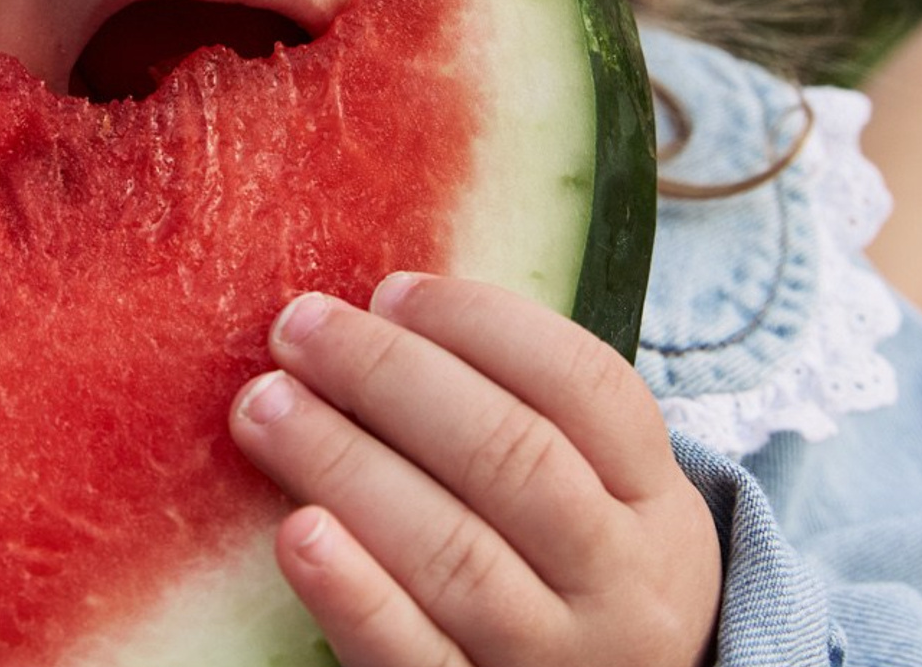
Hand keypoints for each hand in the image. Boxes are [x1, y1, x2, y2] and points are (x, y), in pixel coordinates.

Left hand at [230, 274, 719, 666]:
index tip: (389, 291)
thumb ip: (521, 411)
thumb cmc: (573, 570)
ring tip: (267, 407)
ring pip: (455, 554)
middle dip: (391, 376)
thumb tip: (376, 313)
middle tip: (301, 328)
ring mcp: (557, 659)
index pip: (585, 387)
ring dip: (347, 465)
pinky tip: (296, 533)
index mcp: (654, 499)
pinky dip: (354, 594)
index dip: (482, 325)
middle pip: (511, 458)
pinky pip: (414, 658)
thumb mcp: (601, 493)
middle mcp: (620, 581)